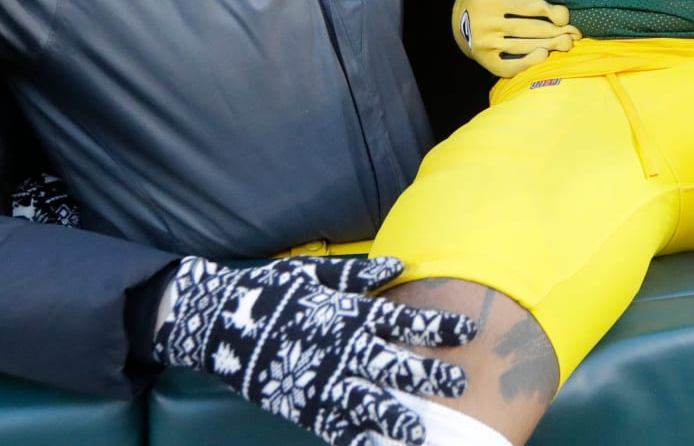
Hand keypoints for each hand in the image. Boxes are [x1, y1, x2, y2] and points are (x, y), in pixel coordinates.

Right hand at [155, 255, 475, 445]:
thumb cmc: (274, 291)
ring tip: (423, 430)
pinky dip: (357, 440)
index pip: (406, 320)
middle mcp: (344, 348)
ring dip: (399, 416)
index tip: (471, 330)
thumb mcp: (317, 272)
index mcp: (351, 314)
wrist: (223, 321)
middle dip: (430, 374)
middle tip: (462, 384)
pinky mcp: (304, 405)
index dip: (439, 326)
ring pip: (370, 401)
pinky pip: (337, 428)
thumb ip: (358, 274)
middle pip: (396, 363)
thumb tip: (400, 265)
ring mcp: (324, 380)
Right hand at [453, 0, 580, 77]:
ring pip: (523, 46)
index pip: (527, 6)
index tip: (564, 16)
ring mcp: (485, 44)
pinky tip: (543, 56)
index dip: (549, 11)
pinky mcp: (485, 60)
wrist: (456, 19)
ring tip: (566, 43)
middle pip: (529, 29)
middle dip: (555, 31)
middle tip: (574, 33)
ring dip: (549, 46)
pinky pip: (509, 66)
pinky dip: (528, 63)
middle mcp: (486, 22)